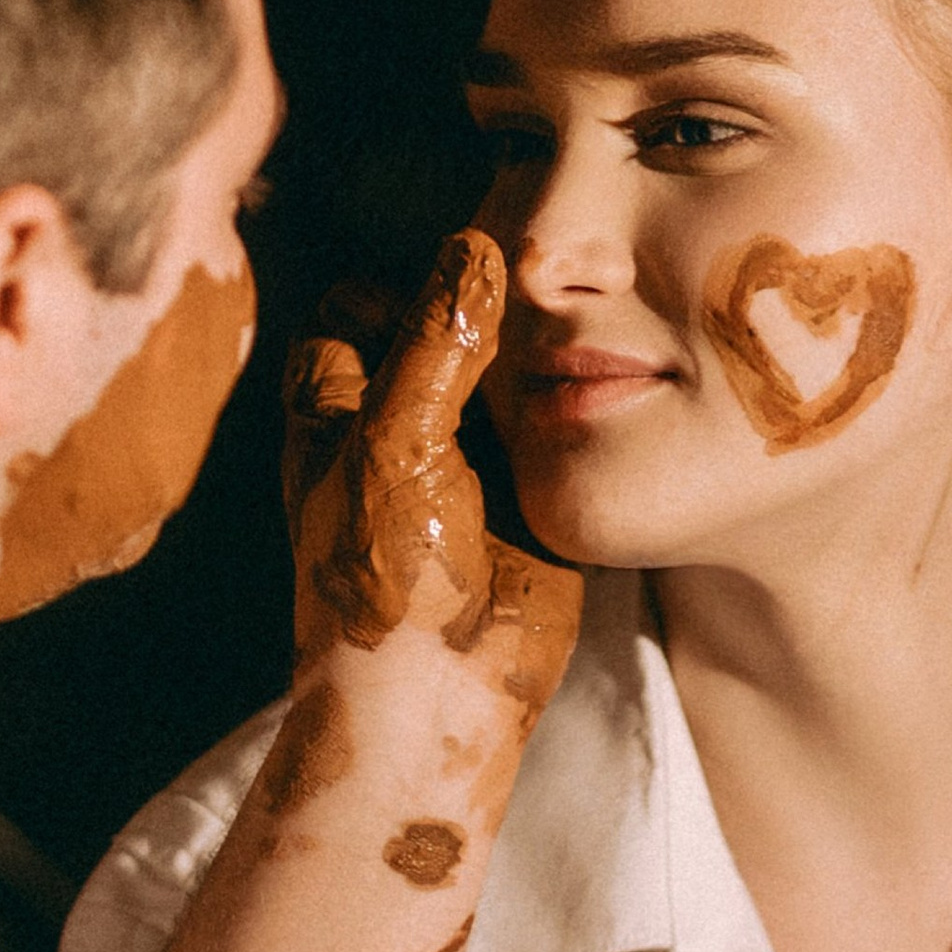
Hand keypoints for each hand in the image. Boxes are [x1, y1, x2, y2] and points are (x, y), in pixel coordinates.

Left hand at [283, 230, 581, 729]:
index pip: (353, 312)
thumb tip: (475, 249)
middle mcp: (400, 430)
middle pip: (439, 333)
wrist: (437, 701)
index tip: (450, 275)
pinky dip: (580, 405)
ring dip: (539, 351)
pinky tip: (614, 376)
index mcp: (338, 414)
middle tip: (539, 271)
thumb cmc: (381, 580)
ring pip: (503, 376)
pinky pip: (556, 431)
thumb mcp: (393, 441)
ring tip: (586, 313)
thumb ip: (434, 343)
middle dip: (481, 306)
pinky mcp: (531, 498)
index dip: (394, 284)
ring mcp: (469, 465)